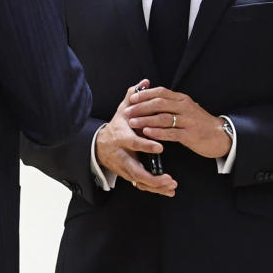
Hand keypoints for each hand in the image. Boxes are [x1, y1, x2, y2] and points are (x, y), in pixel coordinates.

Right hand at [95, 80, 177, 195]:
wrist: (100, 145)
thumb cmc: (117, 126)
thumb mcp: (123, 110)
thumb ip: (134, 96)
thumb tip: (145, 82)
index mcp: (121, 138)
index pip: (133, 143)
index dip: (146, 145)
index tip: (160, 147)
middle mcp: (122, 155)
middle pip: (135, 170)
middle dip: (152, 176)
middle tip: (169, 178)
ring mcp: (124, 168)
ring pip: (139, 181)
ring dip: (156, 185)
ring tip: (171, 185)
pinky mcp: (129, 176)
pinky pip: (142, 185)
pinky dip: (155, 189)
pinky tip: (169, 190)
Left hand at [125, 86, 231, 158]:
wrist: (220, 135)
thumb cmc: (200, 123)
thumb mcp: (187, 109)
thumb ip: (172, 105)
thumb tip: (151, 100)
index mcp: (182, 99)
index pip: (161, 92)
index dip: (145, 94)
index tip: (132, 98)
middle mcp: (185, 107)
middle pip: (159, 103)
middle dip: (141, 107)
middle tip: (127, 111)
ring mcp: (188, 120)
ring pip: (163, 117)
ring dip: (145, 119)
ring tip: (132, 122)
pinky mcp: (190, 134)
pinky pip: (170, 132)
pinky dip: (157, 132)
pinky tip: (147, 133)